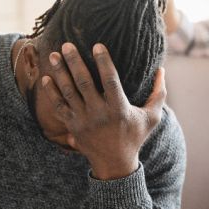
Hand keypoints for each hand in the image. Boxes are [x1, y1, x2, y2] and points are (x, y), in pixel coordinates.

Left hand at [42, 42, 166, 179]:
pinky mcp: (73, 127)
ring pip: (69, 92)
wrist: (115, 164)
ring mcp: (83, 121)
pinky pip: (58, 107)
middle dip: (74, 62)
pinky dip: (51, 93)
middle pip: (84, 83)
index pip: (109, 80)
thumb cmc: (135, 137)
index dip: (103, 62)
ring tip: (54, 55)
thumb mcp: (152, 117)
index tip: (97, 45)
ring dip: (60, 73)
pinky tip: (46, 78)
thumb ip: (158, 93)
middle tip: (67, 45)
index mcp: (119, 109)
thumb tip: (162, 70)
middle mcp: (99, 114)